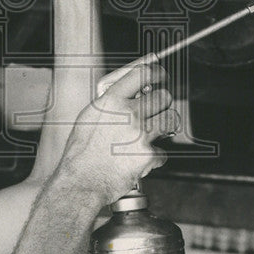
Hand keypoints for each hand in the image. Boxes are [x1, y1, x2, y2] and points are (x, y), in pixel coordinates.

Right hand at [57, 62, 176, 204]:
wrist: (82, 180)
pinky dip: (154, 157)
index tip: (160, 76)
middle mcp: (128, 113)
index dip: (156, 72)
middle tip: (156, 111)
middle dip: (162, 103)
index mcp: (112, 100)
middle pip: (163, 96)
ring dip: (166, 125)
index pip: (143, 73)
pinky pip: (163, 151)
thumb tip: (128, 92)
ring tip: (155, 132)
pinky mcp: (148, 155)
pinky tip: (140, 158)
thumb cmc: (82, 152)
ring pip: (171, 119)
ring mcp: (140, 134)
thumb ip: (110, 102)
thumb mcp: (90, 116)